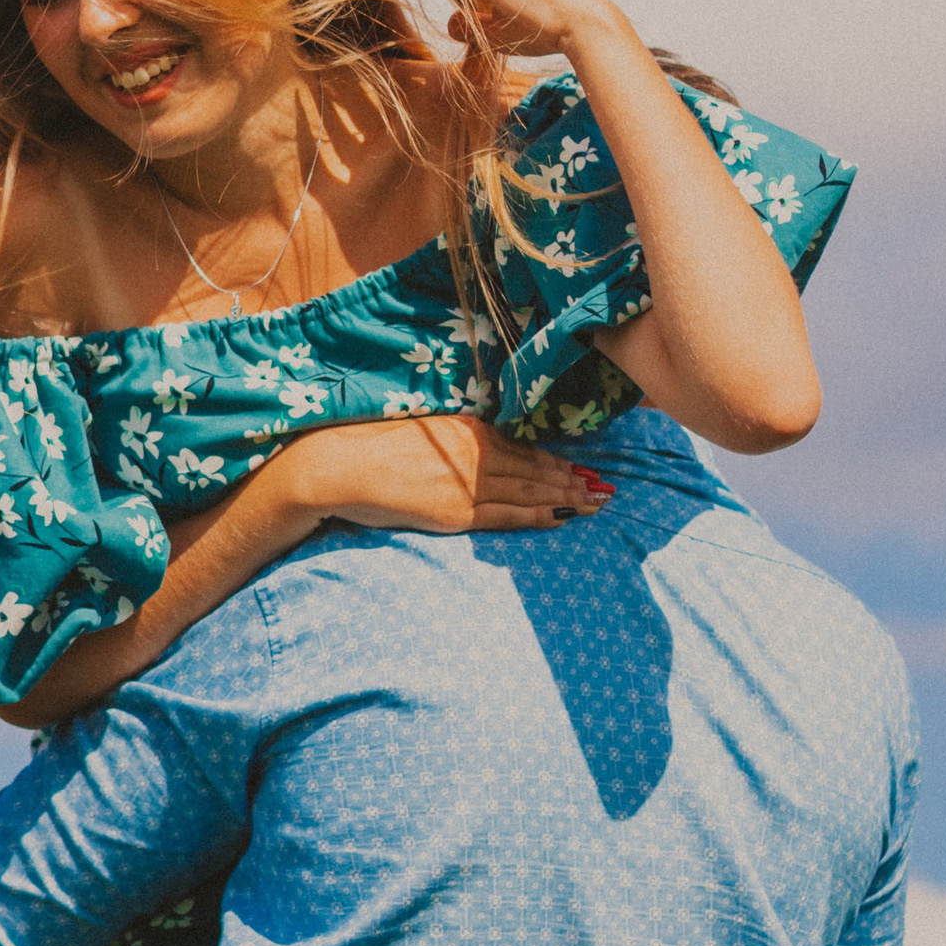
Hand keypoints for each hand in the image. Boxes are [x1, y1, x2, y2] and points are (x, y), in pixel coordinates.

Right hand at [289, 413, 610, 534]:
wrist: (339, 466)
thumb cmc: (372, 448)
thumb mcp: (424, 433)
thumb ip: (457, 442)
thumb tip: (480, 449)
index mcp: (468, 429)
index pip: (524, 447)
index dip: (557, 458)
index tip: (583, 465)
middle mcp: (476, 453)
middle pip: (536, 468)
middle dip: (573, 477)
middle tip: (605, 487)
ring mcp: (468, 483)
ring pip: (530, 490)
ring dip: (567, 495)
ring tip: (596, 503)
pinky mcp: (457, 511)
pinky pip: (509, 514)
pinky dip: (540, 514)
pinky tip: (563, 516)